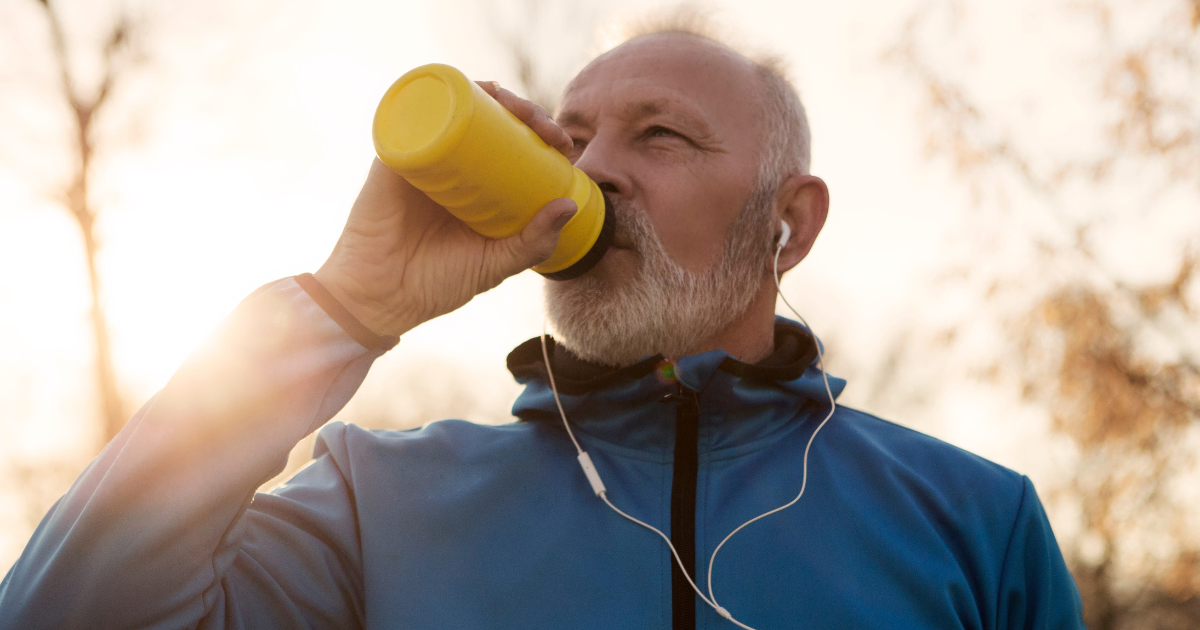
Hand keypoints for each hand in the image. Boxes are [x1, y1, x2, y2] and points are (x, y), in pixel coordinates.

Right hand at [314, 82, 576, 337]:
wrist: (382, 298)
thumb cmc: (437, 283)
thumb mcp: (497, 264)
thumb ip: (533, 243)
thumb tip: (570, 204)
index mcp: (475, 185)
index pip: (513, 145)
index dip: (541, 133)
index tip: (563, 145)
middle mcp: (451, 163)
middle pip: (491, 118)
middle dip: (526, 111)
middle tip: (546, 129)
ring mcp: (422, 155)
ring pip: (458, 107)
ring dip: (492, 93)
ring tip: (519, 110)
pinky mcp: (394, 154)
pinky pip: (412, 113)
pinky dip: (438, 94)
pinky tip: (466, 88)